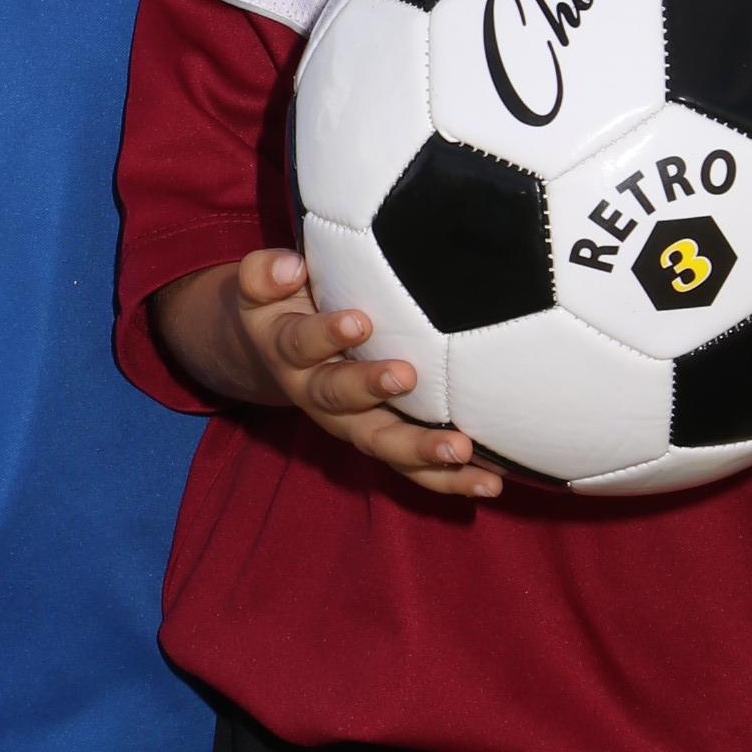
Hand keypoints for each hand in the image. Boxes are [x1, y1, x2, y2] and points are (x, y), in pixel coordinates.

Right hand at [153, 248, 502, 500]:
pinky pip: (411, 467)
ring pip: (381, 443)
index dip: (326, 334)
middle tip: (405, 376)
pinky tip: (489, 483)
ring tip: (460, 450)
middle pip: (339, 400)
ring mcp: (349, 423)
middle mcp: (315, 394)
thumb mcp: (262, 285)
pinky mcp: (379, 440)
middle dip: (371, 389)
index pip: (300, 343)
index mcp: (287, 352)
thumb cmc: (284, 303)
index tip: (358, 320)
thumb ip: (266, 274)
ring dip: (420, 450)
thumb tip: (291, 268)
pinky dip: (448, 477)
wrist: (276, 351)